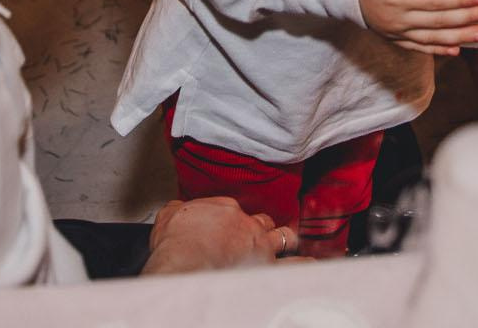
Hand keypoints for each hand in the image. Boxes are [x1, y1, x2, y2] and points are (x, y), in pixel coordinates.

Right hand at [143, 197, 296, 273]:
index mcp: (226, 210)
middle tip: (262, 231)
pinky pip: (293, 266)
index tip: (227, 228)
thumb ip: (180, 210)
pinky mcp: (267, 267)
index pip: (235, 211)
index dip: (232, 220)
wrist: (185, 263)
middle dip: (263, 226)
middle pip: (263, 221)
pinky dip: (302, 265)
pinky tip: (307, 265)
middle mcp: (248, 225)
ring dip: (287, 240)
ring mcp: (261, 246)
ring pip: (284, 237)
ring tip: (291, 242)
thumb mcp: (170, 216)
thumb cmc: (176, 244)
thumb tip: (179, 210)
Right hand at [357, 0, 477, 55]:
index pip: (435, 0)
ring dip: (462, 37)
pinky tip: (457, 50)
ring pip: (434, 38)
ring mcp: (396, 32)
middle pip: (440, 21)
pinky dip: (440, 49)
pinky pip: (421, 47)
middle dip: (469, 18)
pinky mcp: (395, 37)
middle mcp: (398, 20)